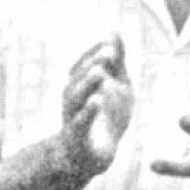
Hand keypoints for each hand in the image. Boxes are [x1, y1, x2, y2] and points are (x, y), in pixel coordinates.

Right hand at [59, 35, 131, 178]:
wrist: (93, 157)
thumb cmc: (105, 117)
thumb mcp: (117, 86)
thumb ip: (116, 62)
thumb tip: (114, 32)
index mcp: (80, 87)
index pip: (82, 66)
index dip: (94, 52)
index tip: (109, 41)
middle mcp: (72, 101)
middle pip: (77, 80)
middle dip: (92, 64)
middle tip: (108, 52)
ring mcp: (73, 119)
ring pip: (75, 100)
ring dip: (87, 84)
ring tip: (101, 72)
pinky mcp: (78, 139)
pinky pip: (79, 124)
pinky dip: (87, 111)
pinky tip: (97, 100)